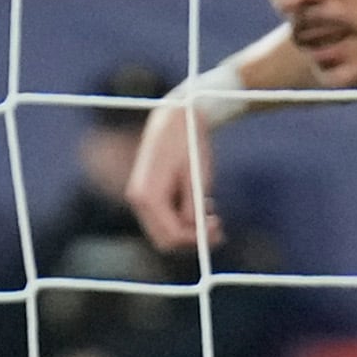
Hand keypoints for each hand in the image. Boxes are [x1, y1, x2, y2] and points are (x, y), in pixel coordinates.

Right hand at [126, 85, 217, 253]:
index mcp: (147, 196)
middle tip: (217, 229)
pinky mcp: (147, 194)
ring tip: (212, 214)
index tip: (218, 231)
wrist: (175, 116)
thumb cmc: (187, 141)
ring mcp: (141, 198)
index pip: (170, 235)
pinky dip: (182, 219)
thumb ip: (193, 206)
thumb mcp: (196, 175)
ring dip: (188, 229)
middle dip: (191, 239)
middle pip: (164, 239)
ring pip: (164, 231)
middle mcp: (138, 200)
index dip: (195, 240)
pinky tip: (201, 205)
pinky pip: (164, 218)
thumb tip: (197, 231)